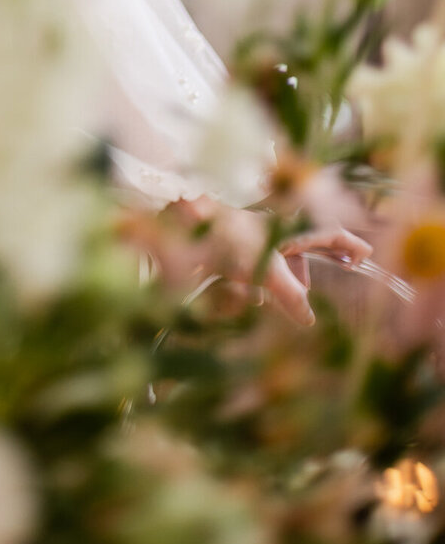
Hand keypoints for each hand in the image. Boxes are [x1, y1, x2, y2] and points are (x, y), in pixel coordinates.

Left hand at [169, 198, 371, 326]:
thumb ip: (291, 297)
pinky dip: (260, 276)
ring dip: (285, 273)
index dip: (347, 244)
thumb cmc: (224, 239)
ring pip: (280, 253)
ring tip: (289, 292)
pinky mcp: (231, 241)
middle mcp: (272, 224)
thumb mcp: (265, 271)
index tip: (367, 254)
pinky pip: (257, 259)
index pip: (327, 231)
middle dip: (317, 259)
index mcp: (288, 224)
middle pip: (306, 240)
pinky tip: (251, 295)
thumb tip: (310, 320)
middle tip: (332, 273)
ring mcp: (251, 231)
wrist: (177, 227)